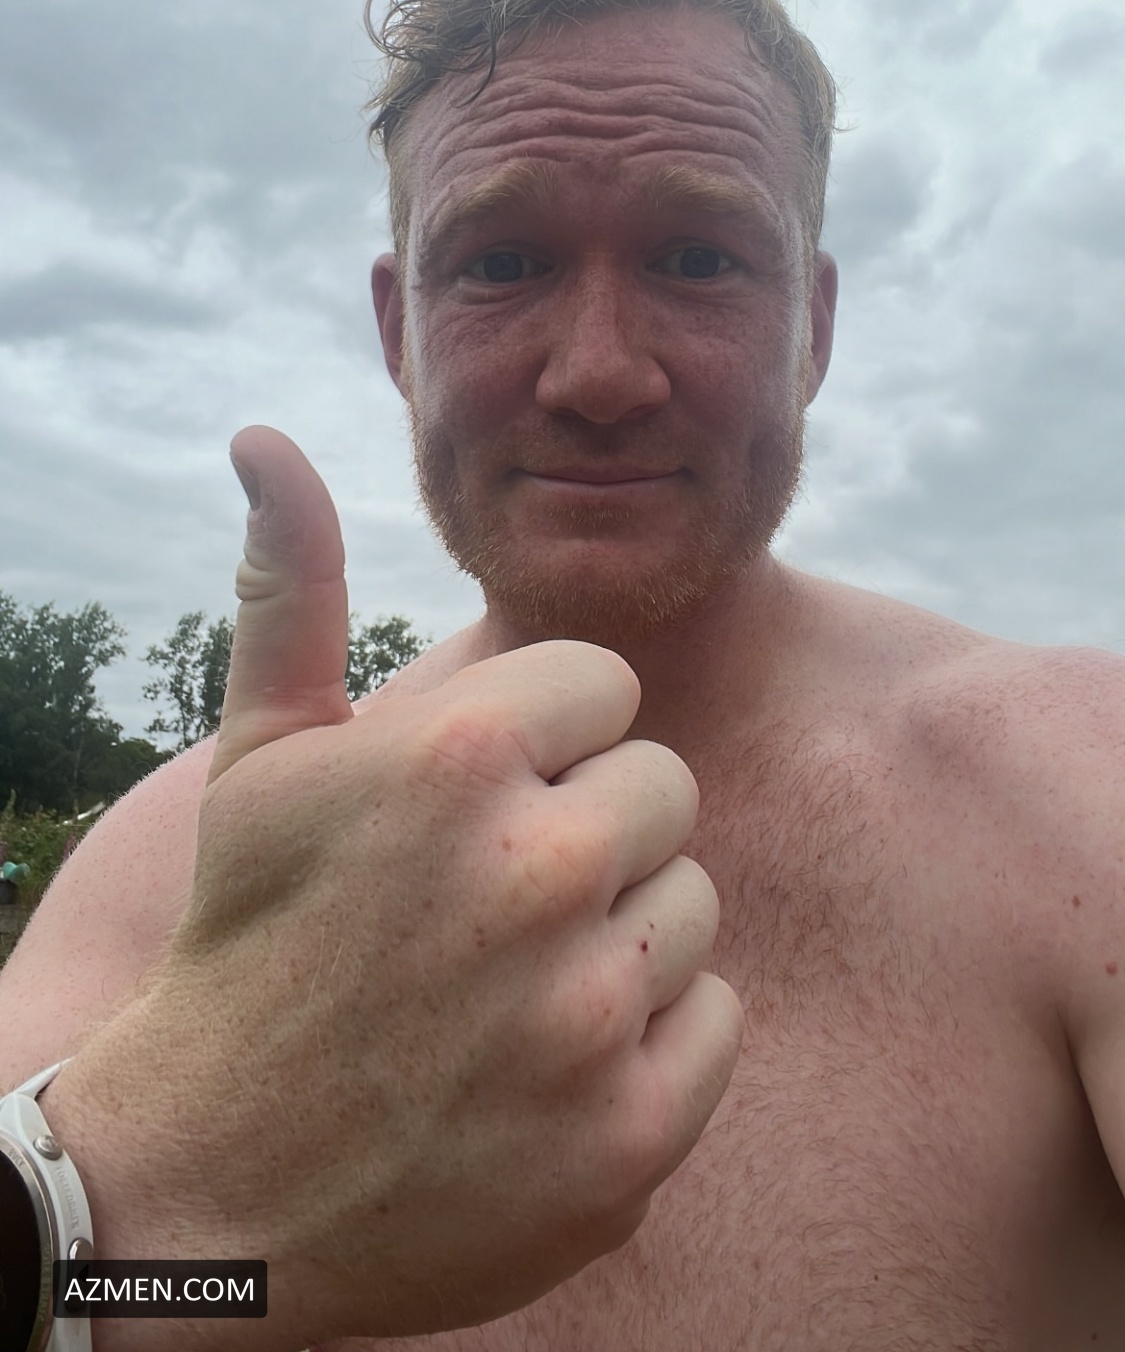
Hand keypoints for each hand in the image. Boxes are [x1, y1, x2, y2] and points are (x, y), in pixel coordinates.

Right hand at [48, 428, 743, 1350]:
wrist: (216, 1183)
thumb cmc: (251, 940)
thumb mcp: (262, 757)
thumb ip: (293, 588)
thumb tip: (265, 439)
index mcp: (464, 753)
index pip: (607, 690)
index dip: (537, 746)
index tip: (468, 810)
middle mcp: (540, 871)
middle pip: (662, 791)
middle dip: (586, 832)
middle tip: (486, 901)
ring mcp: (590, 1013)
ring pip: (693, 907)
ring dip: (618, 937)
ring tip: (508, 983)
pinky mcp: (630, 1136)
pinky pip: (715, 1022)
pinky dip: (649, 1043)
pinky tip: (546, 1064)